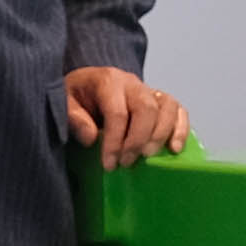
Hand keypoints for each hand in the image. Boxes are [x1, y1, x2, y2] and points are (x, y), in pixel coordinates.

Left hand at [61, 66, 188, 166]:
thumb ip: (74, 118)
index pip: (117, 111)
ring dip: (160, 135)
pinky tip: (175, 149)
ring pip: (166, 107)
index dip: (114, 140)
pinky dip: (181, 128)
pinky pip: (178, 110)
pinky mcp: (160, 100)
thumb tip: (91, 138)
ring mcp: (149, 89)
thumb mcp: (64, 103)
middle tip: (127, 163)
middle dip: (138, 139)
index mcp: (108, 80)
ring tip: (148, 157)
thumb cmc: (77, 97)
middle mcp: (132, 82)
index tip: (109, 164)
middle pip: (146, 108)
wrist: (86, 84)